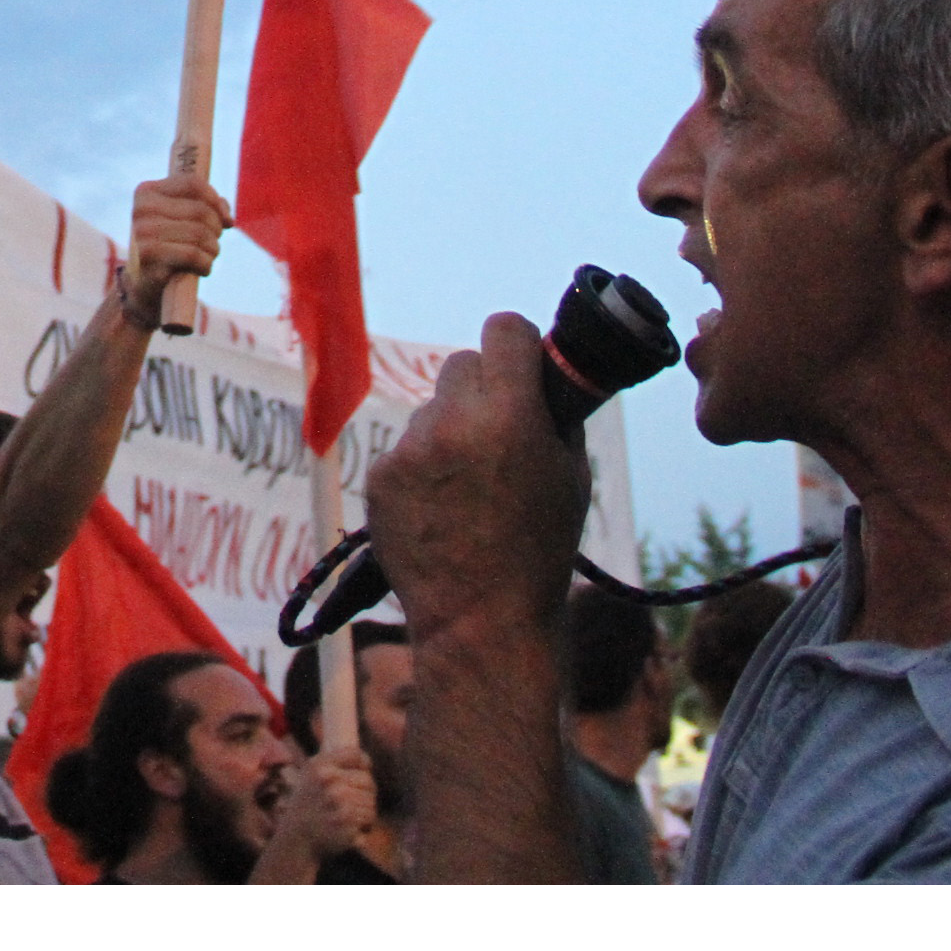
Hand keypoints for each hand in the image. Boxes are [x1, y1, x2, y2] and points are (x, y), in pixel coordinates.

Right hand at [120, 171, 226, 329]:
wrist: (145, 287)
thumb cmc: (170, 247)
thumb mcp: (184, 220)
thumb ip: (207, 207)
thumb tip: (227, 218)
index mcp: (146, 192)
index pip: (193, 184)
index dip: (217, 201)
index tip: (226, 221)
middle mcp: (141, 209)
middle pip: (201, 211)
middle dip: (216, 231)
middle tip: (212, 245)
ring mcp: (142, 233)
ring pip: (200, 233)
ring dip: (213, 250)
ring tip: (207, 258)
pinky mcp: (149, 257)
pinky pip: (194, 255)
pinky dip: (206, 264)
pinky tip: (202, 269)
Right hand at [253, 743, 378, 879]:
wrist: (296, 839)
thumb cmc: (307, 804)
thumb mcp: (311, 775)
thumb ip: (335, 761)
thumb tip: (367, 760)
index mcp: (320, 767)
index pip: (356, 756)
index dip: (362, 765)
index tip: (360, 773)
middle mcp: (330, 784)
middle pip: (368, 781)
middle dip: (367, 792)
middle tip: (354, 802)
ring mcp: (340, 806)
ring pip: (371, 802)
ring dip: (366, 810)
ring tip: (350, 816)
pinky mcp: (347, 825)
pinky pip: (369, 819)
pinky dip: (364, 825)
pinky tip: (352, 828)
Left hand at [365, 312, 586, 641]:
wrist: (482, 620)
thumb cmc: (539, 551)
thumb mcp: (571, 476)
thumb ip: (556, 416)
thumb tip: (546, 375)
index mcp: (512, 415)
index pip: (504, 329)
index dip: (517, 345)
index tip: (522, 364)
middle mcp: (455, 421)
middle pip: (463, 364)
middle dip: (482, 389)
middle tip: (496, 430)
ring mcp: (411, 448)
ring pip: (432, 410)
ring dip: (449, 431)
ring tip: (468, 488)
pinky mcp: (380, 474)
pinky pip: (405, 449)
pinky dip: (421, 469)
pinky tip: (440, 509)